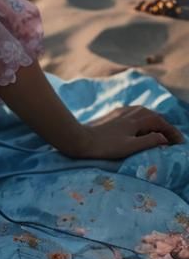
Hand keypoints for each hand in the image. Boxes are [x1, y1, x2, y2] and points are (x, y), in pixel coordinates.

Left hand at [68, 105, 183, 160]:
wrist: (79, 139)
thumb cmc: (105, 146)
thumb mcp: (130, 147)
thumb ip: (150, 141)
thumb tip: (164, 138)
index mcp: (136, 120)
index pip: (160, 122)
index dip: (172, 132)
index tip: (180, 143)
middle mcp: (129, 112)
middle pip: (153, 116)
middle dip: (164, 127)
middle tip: (172, 140)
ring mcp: (119, 112)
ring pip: (143, 114)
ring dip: (154, 123)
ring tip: (160, 135)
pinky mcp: (112, 116)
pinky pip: (133, 114)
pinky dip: (143, 121)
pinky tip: (140, 129)